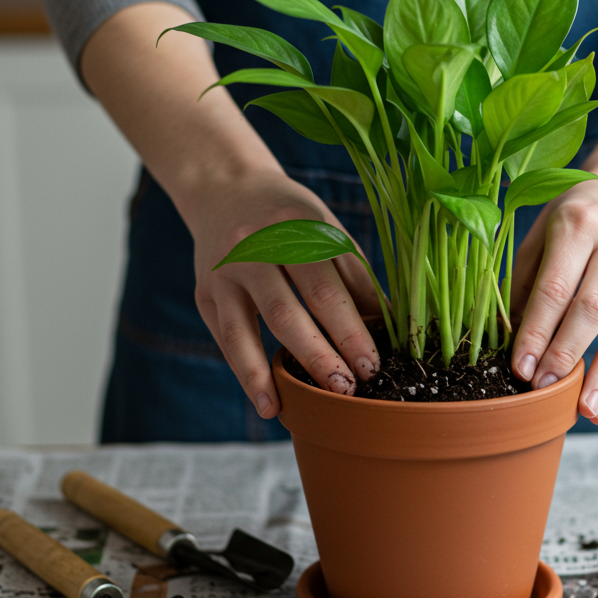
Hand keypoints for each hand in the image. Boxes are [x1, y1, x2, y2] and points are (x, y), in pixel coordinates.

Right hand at [186, 169, 381, 417]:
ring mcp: (223, 273)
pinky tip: (268, 403)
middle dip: (318, 355)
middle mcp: (252, 248)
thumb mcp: (328, 231)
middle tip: (347, 390)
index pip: (326, 288)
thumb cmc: (292, 218)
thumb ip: (355, 278)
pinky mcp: (205, 294)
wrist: (226, 189)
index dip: (350, 331)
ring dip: (272, 375)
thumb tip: (391, 329)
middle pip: (287, 312)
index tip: (373, 366)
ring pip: (246, 331)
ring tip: (299, 408)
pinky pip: (227, 340)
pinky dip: (247, 374)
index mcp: (295, 227)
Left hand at [509, 166, 597, 425]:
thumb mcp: (540, 234)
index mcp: (578, 226)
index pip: (555, 288)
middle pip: (593, 309)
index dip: (537, 331)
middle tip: (543, 390)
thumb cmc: (573, 218)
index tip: (519, 368)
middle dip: (567, 354)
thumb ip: (525, 282)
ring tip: (587, 411)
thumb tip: (509, 342)